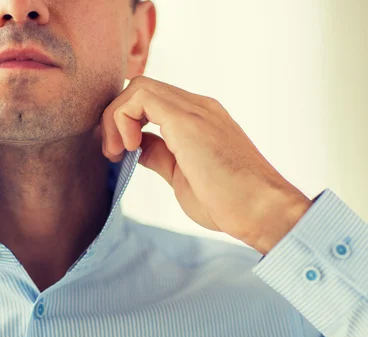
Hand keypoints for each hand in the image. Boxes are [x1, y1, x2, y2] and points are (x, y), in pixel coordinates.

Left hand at [101, 76, 311, 253]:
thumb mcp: (181, 175)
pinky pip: (140, 97)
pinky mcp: (188, 120)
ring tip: (117, 152)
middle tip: (112, 153)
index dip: (125, 122)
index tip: (118, 154)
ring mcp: (195, 110)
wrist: (262, 211)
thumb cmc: (229, 202)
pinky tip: (129, 148)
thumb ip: (160, 155)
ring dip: (115, 118)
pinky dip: (122, 119)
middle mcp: (198, 108)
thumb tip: (137, 147)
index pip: (151, 102)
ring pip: (138, 88)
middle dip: (114, 118)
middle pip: (141, 90)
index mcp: (199, 120)